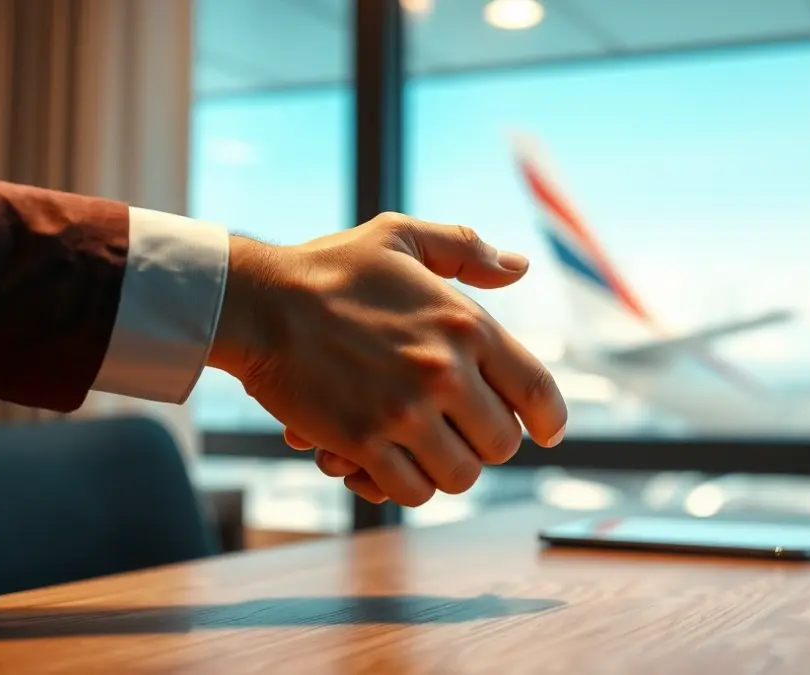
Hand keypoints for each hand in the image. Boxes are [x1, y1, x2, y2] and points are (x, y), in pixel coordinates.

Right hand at [207, 212, 566, 505]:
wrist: (258, 302)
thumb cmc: (329, 268)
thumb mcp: (401, 236)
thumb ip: (465, 249)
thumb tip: (518, 268)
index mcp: (464, 323)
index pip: (537, 391)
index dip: (551, 419)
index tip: (547, 432)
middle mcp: (444, 370)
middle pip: (502, 443)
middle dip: (485, 443)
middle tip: (460, 432)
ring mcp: (404, 411)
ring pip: (460, 476)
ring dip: (445, 468)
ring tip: (423, 450)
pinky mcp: (363, 442)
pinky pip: (410, 492)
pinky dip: (403, 486)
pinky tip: (385, 464)